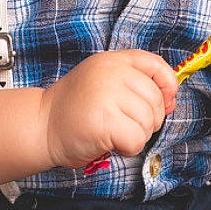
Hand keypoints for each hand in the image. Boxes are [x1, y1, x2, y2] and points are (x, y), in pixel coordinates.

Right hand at [41, 50, 177, 169]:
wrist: (40, 126)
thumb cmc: (74, 110)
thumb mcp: (103, 83)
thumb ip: (134, 86)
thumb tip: (170, 101)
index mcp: (112, 60)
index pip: (156, 64)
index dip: (168, 85)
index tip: (165, 101)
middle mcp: (111, 73)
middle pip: (156, 99)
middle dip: (149, 120)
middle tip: (126, 125)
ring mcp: (106, 94)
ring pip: (149, 121)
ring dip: (137, 135)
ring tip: (114, 133)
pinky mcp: (104, 120)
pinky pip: (137, 139)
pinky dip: (129, 148)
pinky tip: (112, 143)